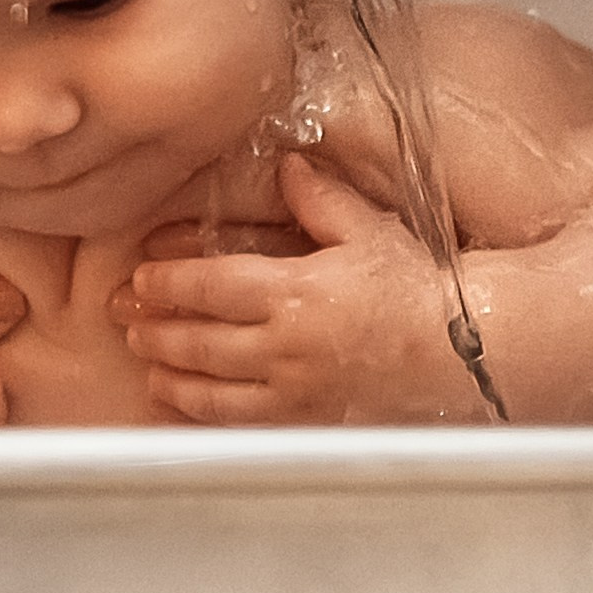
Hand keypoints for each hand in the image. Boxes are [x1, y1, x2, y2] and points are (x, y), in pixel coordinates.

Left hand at [114, 153, 485, 423]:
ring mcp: (296, 394)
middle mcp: (286, 347)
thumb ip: (320, 198)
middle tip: (127, 321)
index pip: (210, 286)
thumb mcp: (368, 229)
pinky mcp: (311, 426)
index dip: (169, 283)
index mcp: (295, 292)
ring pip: (214, 392)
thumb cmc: (418, 286)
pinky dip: (207, 420)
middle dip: (156, 331)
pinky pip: (245, 427)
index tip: (142, 279)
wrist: (465, 351)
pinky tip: (190, 411)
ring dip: (172, 378)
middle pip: (200, 342)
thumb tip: (286, 166)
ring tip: (149, 367)